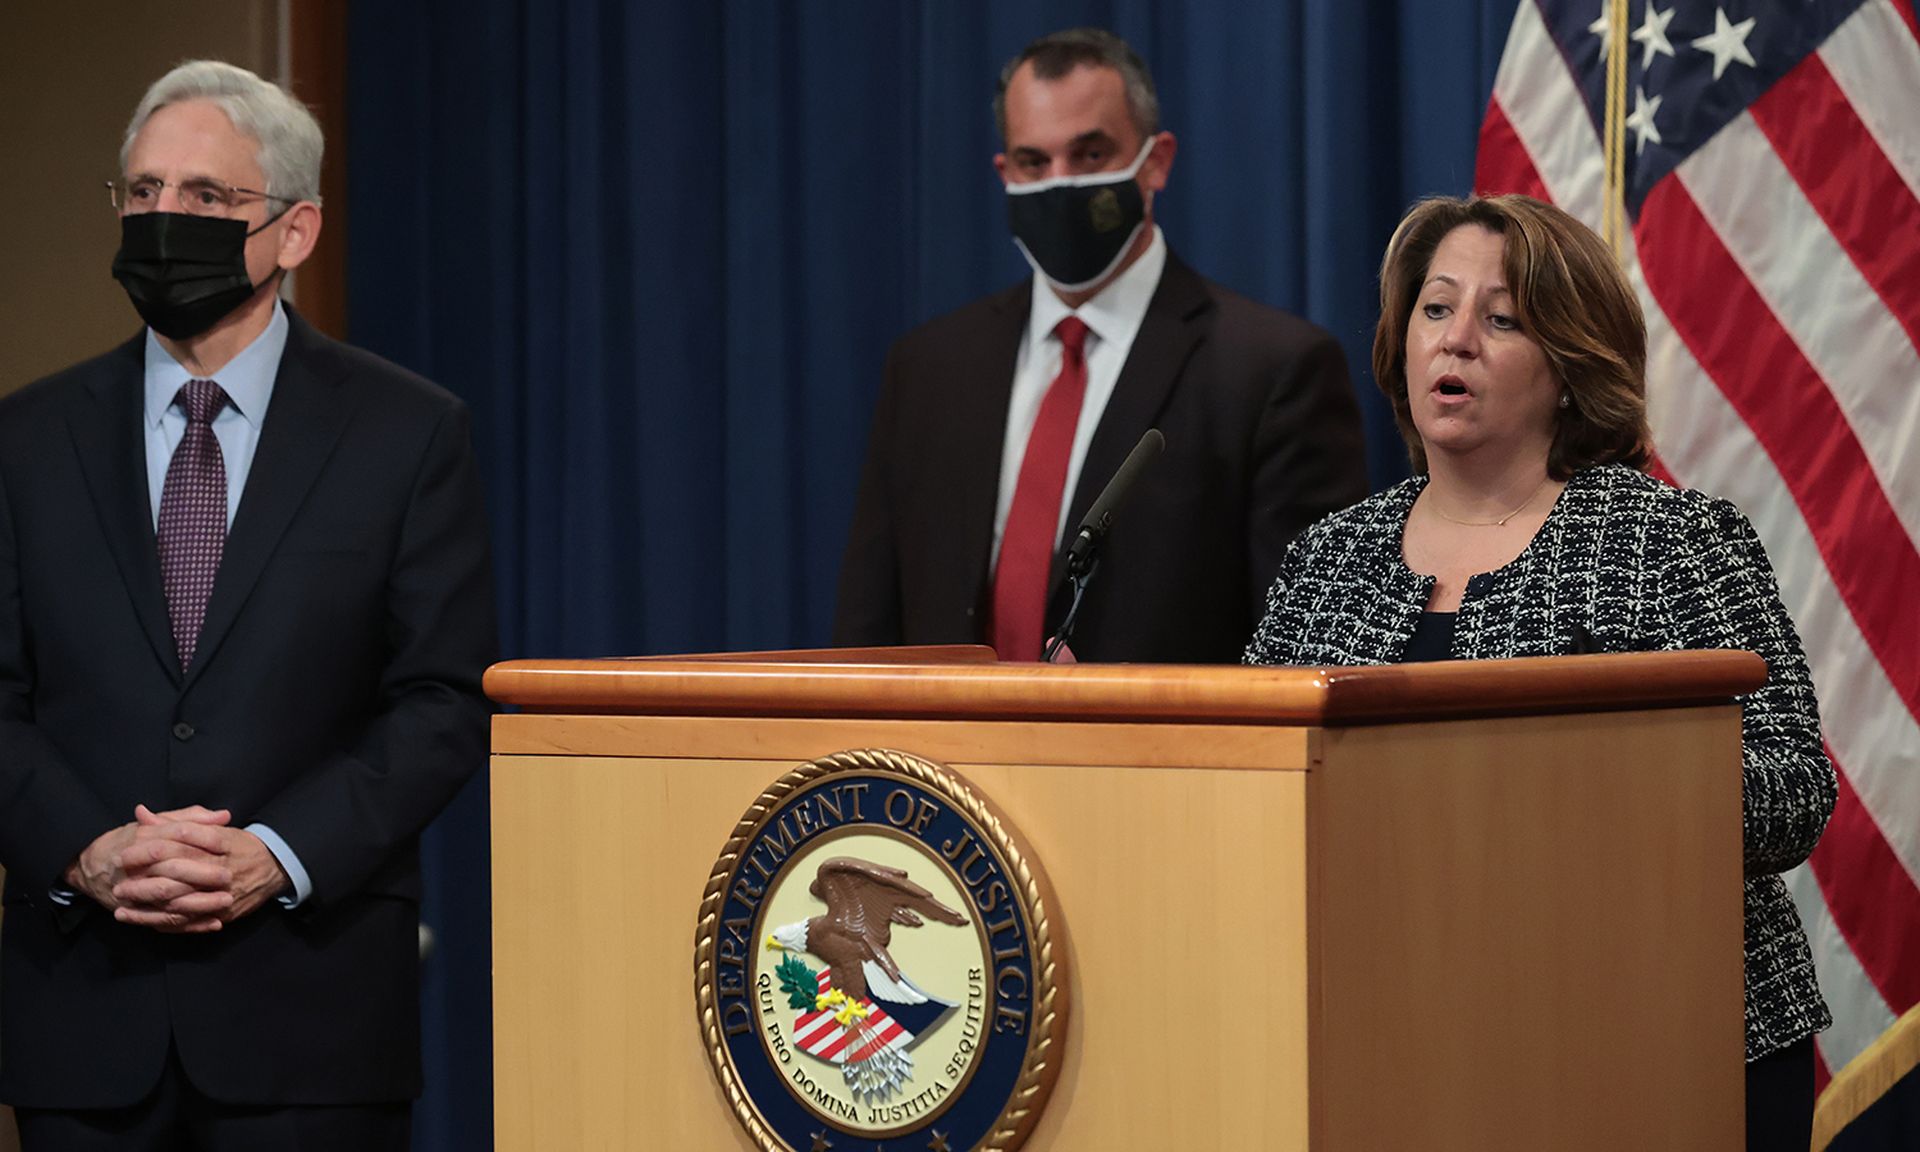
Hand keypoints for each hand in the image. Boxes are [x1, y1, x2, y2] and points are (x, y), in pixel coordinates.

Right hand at [66, 807, 233, 932]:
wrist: (90, 865)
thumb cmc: (131, 840)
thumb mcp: (157, 823)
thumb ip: (190, 818)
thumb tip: (224, 816)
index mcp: (143, 838)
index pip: (175, 837)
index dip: (203, 842)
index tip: (227, 848)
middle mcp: (136, 866)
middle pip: (171, 872)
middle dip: (202, 876)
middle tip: (229, 877)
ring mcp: (134, 892)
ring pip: (168, 901)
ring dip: (199, 904)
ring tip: (226, 902)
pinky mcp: (136, 912)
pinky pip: (165, 921)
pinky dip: (190, 925)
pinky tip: (214, 923)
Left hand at [116, 805, 290, 928]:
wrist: (275, 867)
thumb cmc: (238, 845)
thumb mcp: (211, 828)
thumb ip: (175, 821)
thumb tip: (141, 814)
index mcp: (220, 842)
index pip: (179, 841)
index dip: (148, 848)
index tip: (123, 854)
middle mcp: (222, 868)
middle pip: (176, 873)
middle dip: (143, 880)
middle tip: (118, 883)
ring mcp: (224, 893)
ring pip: (180, 901)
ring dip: (147, 904)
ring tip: (121, 903)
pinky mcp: (224, 913)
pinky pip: (189, 920)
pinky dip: (163, 921)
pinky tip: (141, 920)